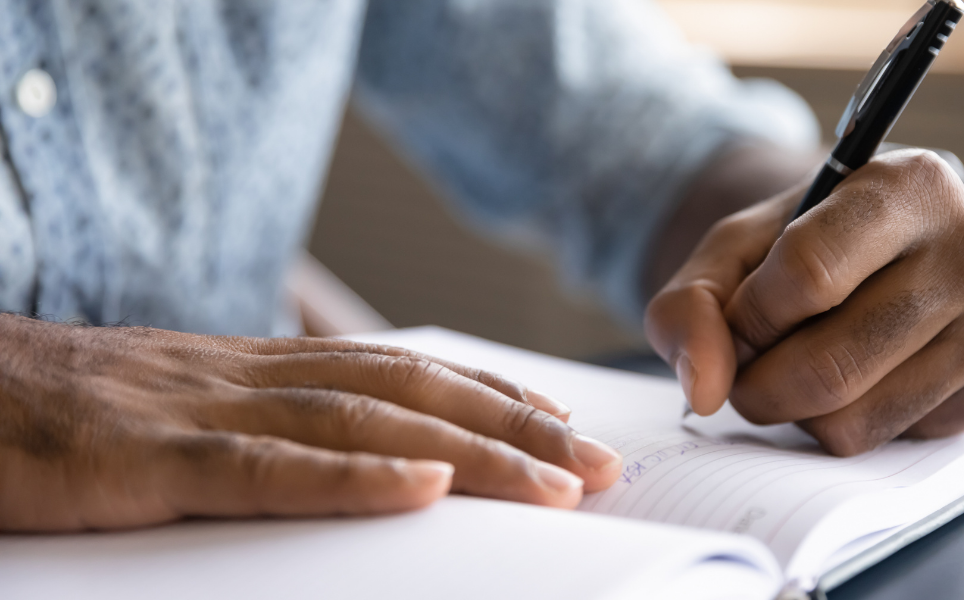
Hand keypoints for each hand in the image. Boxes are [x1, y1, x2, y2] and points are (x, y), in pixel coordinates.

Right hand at [0, 315, 621, 530]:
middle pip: (409, 391)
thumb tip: (351, 463)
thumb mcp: (175, 415)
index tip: (562, 425)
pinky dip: (354, 475)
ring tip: (555, 481)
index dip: (490, 396)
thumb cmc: (59, 413)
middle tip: (600, 464)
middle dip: (514, 427)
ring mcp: (199, 411)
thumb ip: (259, 432)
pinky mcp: (143, 460)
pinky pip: (265, 465)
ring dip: (471, 450)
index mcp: (255, 369)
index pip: (400, 372)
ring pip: (362, 421)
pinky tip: (425, 484)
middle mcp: (246, 376)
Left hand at [645, 148, 963, 455]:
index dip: (750, 316)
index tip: (741, 317)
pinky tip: (853, 376)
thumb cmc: (801, 243)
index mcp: (912, 184)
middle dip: (759, 384)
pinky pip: (886, 443)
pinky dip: (844, 424)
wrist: (878, 249)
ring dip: (797, 411)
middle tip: (749, 365)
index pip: (808, 277)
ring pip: (853, 421)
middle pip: (829, 367)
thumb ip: (690, 305)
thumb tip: (706, 391)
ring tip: (799, 363)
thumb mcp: (731, 248)